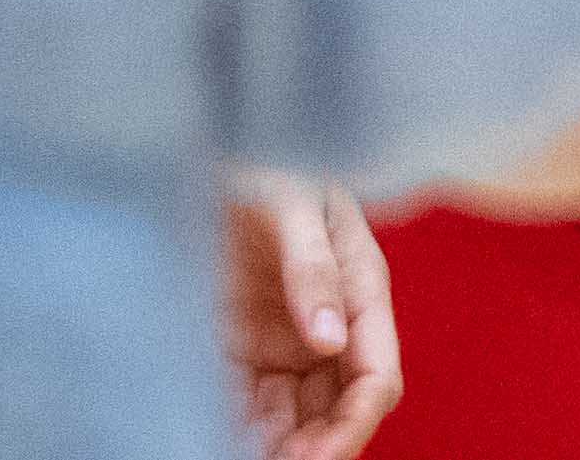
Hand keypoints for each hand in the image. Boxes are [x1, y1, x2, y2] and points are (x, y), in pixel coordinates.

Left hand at [217, 170, 396, 459]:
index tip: (322, 454)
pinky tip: (217, 443)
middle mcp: (326, 323)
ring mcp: (281, 338)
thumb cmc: (263, 161)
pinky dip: (236, 431)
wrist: (204, 150)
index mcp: (359, 288)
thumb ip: (314, 267)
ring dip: (278, 447)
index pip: (374, 375)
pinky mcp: (235, 345)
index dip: (355, 420)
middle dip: (317, 446)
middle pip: (336, 407)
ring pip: (292, 417)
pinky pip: (243, 404)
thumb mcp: (292, 203)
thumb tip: (332, 338)